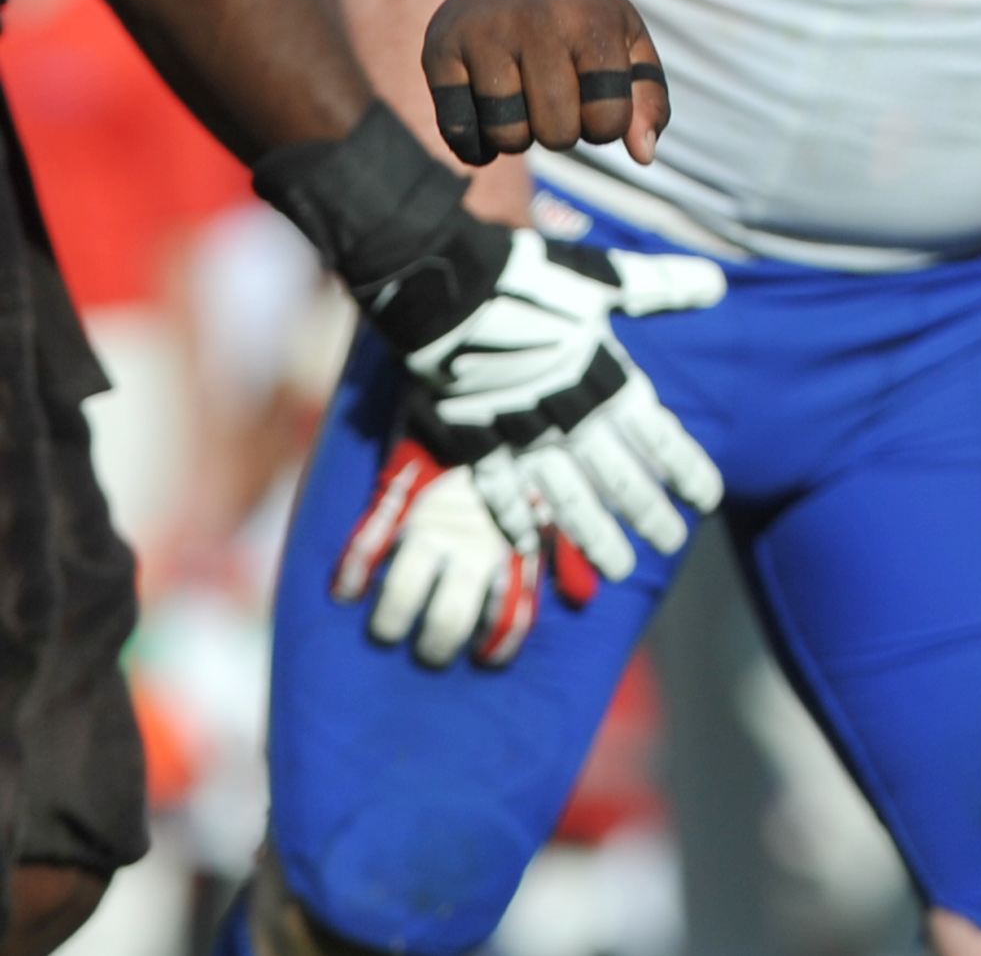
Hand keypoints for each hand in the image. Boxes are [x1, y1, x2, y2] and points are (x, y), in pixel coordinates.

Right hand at [333, 435, 598, 666]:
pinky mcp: (397, 497)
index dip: (497, 646)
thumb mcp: (558, 490)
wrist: (497, 371)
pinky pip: (363, 548)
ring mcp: (433, 522)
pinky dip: (349, 574)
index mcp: (520, 543)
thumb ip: (567, 547)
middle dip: (437, 647)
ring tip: (387, 630)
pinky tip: (346, 592)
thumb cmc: (535, 438)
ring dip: (390, 623)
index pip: (510, 616)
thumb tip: (586, 596)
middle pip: (449, 621)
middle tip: (431, 650)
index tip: (485, 657)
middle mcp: (477, 542)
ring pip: (400, 599)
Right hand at [402, 230, 727, 579]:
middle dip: (646, 512)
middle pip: (615, 475)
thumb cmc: (528, 276)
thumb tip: (717, 283)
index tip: (708, 499)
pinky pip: (497, 487)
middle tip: (670, 543)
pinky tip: (530, 550)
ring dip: (593, 533)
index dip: (684, 468)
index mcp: (601, 374)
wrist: (444, 281)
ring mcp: (516, 429)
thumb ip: (658, 287)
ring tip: (619, 568)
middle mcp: (565, 411)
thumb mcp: (601, 277)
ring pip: (563, 495)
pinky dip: (513, 518)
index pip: (655, 434)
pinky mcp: (471, 435)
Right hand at [424, 0, 670, 165]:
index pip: (607, 119)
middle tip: (557, 100)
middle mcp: (534, 23)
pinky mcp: (438, 50)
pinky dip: (476, 144)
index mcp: (591, 23)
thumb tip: (644, 156)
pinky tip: (488, 123)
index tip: (598, 102)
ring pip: (506, 135)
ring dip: (519, 136)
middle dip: (563, 132)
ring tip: (524, 102)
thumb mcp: (629, 41)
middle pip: (556, 133)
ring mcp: (481, 34)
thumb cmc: (583, 16)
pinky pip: (457, 130)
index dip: (606, 125)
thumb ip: (648, 98)